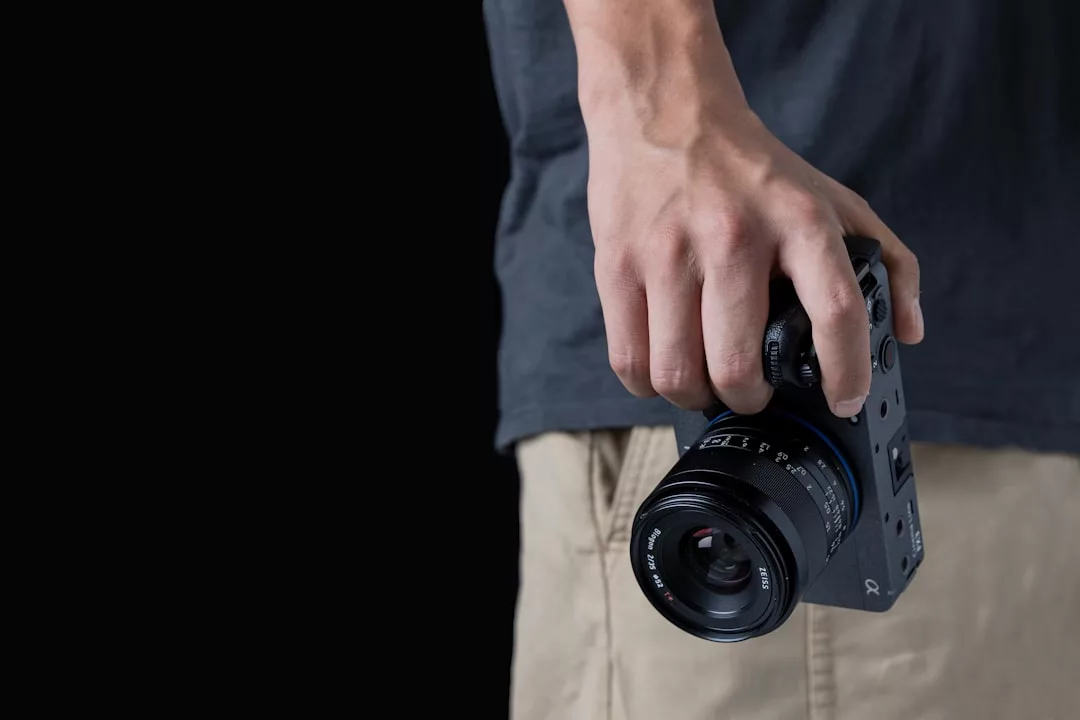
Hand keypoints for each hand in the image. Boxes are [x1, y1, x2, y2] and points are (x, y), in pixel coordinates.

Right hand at [587, 106, 922, 416]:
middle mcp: (733, 237)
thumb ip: (886, 258)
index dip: (846, 371)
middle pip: (737, 365)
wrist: (664, 110)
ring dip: (694, 396)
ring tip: (703, 383)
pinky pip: (629, 358)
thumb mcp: (831, 197)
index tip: (844, 400)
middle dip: (749, 398)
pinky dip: (648, 383)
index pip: (836, 312)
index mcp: (798, 221)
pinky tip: (662, 368)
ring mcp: (668, 254)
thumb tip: (907, 329)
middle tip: (751, 391)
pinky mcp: (618, 265)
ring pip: (677, 373)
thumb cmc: (748, 165)